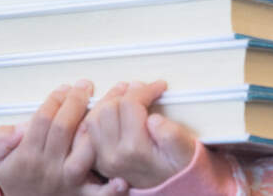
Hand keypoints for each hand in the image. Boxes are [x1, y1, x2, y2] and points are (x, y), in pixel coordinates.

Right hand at [0, 80, 126, 195]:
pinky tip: (121, 179)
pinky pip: (98, 193)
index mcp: (29, 156)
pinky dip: (110, 188)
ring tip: (110, 106)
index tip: (64, 88)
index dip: (55, 99)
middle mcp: (49, 168)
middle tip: (85, 85)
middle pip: (64, 128)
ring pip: (84, 153)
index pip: (43, 120)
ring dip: (98, 129)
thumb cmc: (18, 177)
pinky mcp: (84, 194)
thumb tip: (16, 129)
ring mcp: (68, 181)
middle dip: (76, 101)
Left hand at [83, 80, 199, 188]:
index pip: (130, 105)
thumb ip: (171, 135)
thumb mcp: (185, 150)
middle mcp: (113, 156)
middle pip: (108, 109)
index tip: (158, 86)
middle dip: (125, 93)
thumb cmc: (178, 167)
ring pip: (93, 118)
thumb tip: (153, 118)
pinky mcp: (99, 160)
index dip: (145, 90)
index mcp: (135, 150)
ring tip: (126, 94)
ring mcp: (103, 159)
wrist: (171, 189)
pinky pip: (88, 132)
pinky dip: (98, 115)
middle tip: (142, 89)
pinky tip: (112, 108)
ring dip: (109, 101)